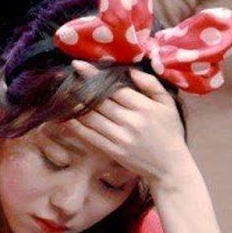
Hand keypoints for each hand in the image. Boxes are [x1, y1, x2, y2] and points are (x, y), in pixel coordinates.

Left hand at [63, 60, 196, 188]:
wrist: (170, 167)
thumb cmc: (170, 133)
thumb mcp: (168, 105)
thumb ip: (152, 85)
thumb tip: (131, 71)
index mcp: (144, 107)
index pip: (114, 88)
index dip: (94, 76)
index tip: (78, 65)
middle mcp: (130, 121)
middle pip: (99, 101)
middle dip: (79, 88)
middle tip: (63, 77)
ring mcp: (120, 138)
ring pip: (92, 118)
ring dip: (74, 106)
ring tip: (61, 94)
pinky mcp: (113, 151)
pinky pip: (91, 137)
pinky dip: (77, 127)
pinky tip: (65, 118)